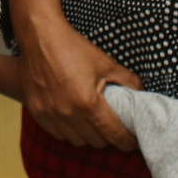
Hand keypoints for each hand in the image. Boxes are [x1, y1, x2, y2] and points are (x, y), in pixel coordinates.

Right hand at [15, 18, 141, 149]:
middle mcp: (68, 113)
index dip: (126, 141)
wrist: (39, 36)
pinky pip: (57, 134)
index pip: (113, 134)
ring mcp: (50, 114)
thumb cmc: (73, 47)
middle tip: (112, 128)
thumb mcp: (105, 62)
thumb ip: (127, 80)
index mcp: (87, 103)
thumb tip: (141, 93)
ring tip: (93, 125)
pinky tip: (73, 119)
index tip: (131, 141)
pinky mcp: (36, 111)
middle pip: (96, 141)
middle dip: (108, 137)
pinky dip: (68, 131)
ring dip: (87, 136)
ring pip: (76, 141)